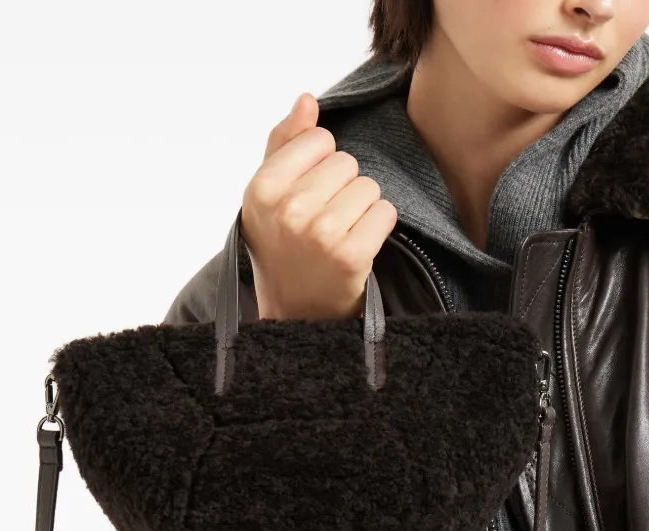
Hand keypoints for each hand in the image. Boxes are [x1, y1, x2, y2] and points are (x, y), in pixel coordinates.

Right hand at [241, 91, 397, 320]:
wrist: (294, 311)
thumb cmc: (282, 246)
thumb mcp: (269, 195)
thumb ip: (285, 143)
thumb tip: (307, 99)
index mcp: (263, 188)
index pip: (319, 140)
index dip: (321, 162)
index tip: (310, 192)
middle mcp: (290, 209)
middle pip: (346, 162)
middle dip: (343, 186)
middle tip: (327, 218)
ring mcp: (321, 234)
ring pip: (369, 187)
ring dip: (363, 207)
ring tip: (343, 232)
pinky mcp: (351, 256)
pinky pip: (385, 213)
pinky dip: (379, 226)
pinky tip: (361, 243)